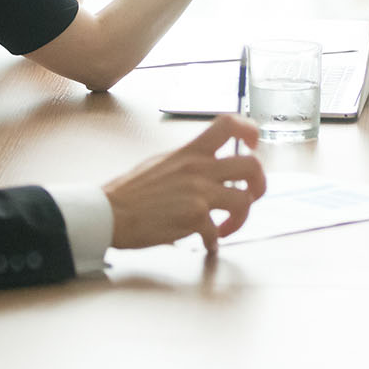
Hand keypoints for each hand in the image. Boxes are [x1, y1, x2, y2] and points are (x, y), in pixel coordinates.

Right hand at [102, 116, 266, 250]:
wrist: (109, 212)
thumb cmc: (130, 191)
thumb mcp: (162, 162)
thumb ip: (189, 161)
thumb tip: (208, 168)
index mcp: (190, 152)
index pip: (228, 124)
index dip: (250, 131)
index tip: (253, 146)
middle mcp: (198, 168)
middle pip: (251, 165)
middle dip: (260, 183)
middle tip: (252, 195)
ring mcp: (198, 193)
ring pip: (244, 200)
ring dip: (240, 219)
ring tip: (227, 228)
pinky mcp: (194, 218)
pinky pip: (216, 232)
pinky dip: (213, 241)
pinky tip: (206, 244)